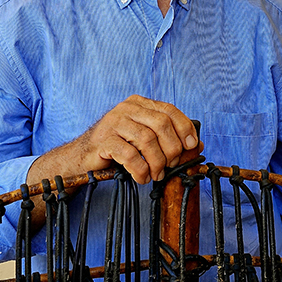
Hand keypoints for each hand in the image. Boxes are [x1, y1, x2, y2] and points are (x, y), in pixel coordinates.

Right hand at [77, 95, 199, 183]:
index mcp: (140, 104)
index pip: (169, 110)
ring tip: (156, 174)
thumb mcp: (145, 140)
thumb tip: (197, 145)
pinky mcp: (103, 140)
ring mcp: (113, 122)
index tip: (191, 145)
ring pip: (147, 139)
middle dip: (172, 148)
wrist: (83, 157)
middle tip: (170, 165)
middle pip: (161, 124)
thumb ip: (169, 139)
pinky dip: (140, 169)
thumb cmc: (118, 148)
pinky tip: (142, 177)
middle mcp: (127, 108)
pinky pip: (129, 155)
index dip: (184, 128)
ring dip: (157, 162)